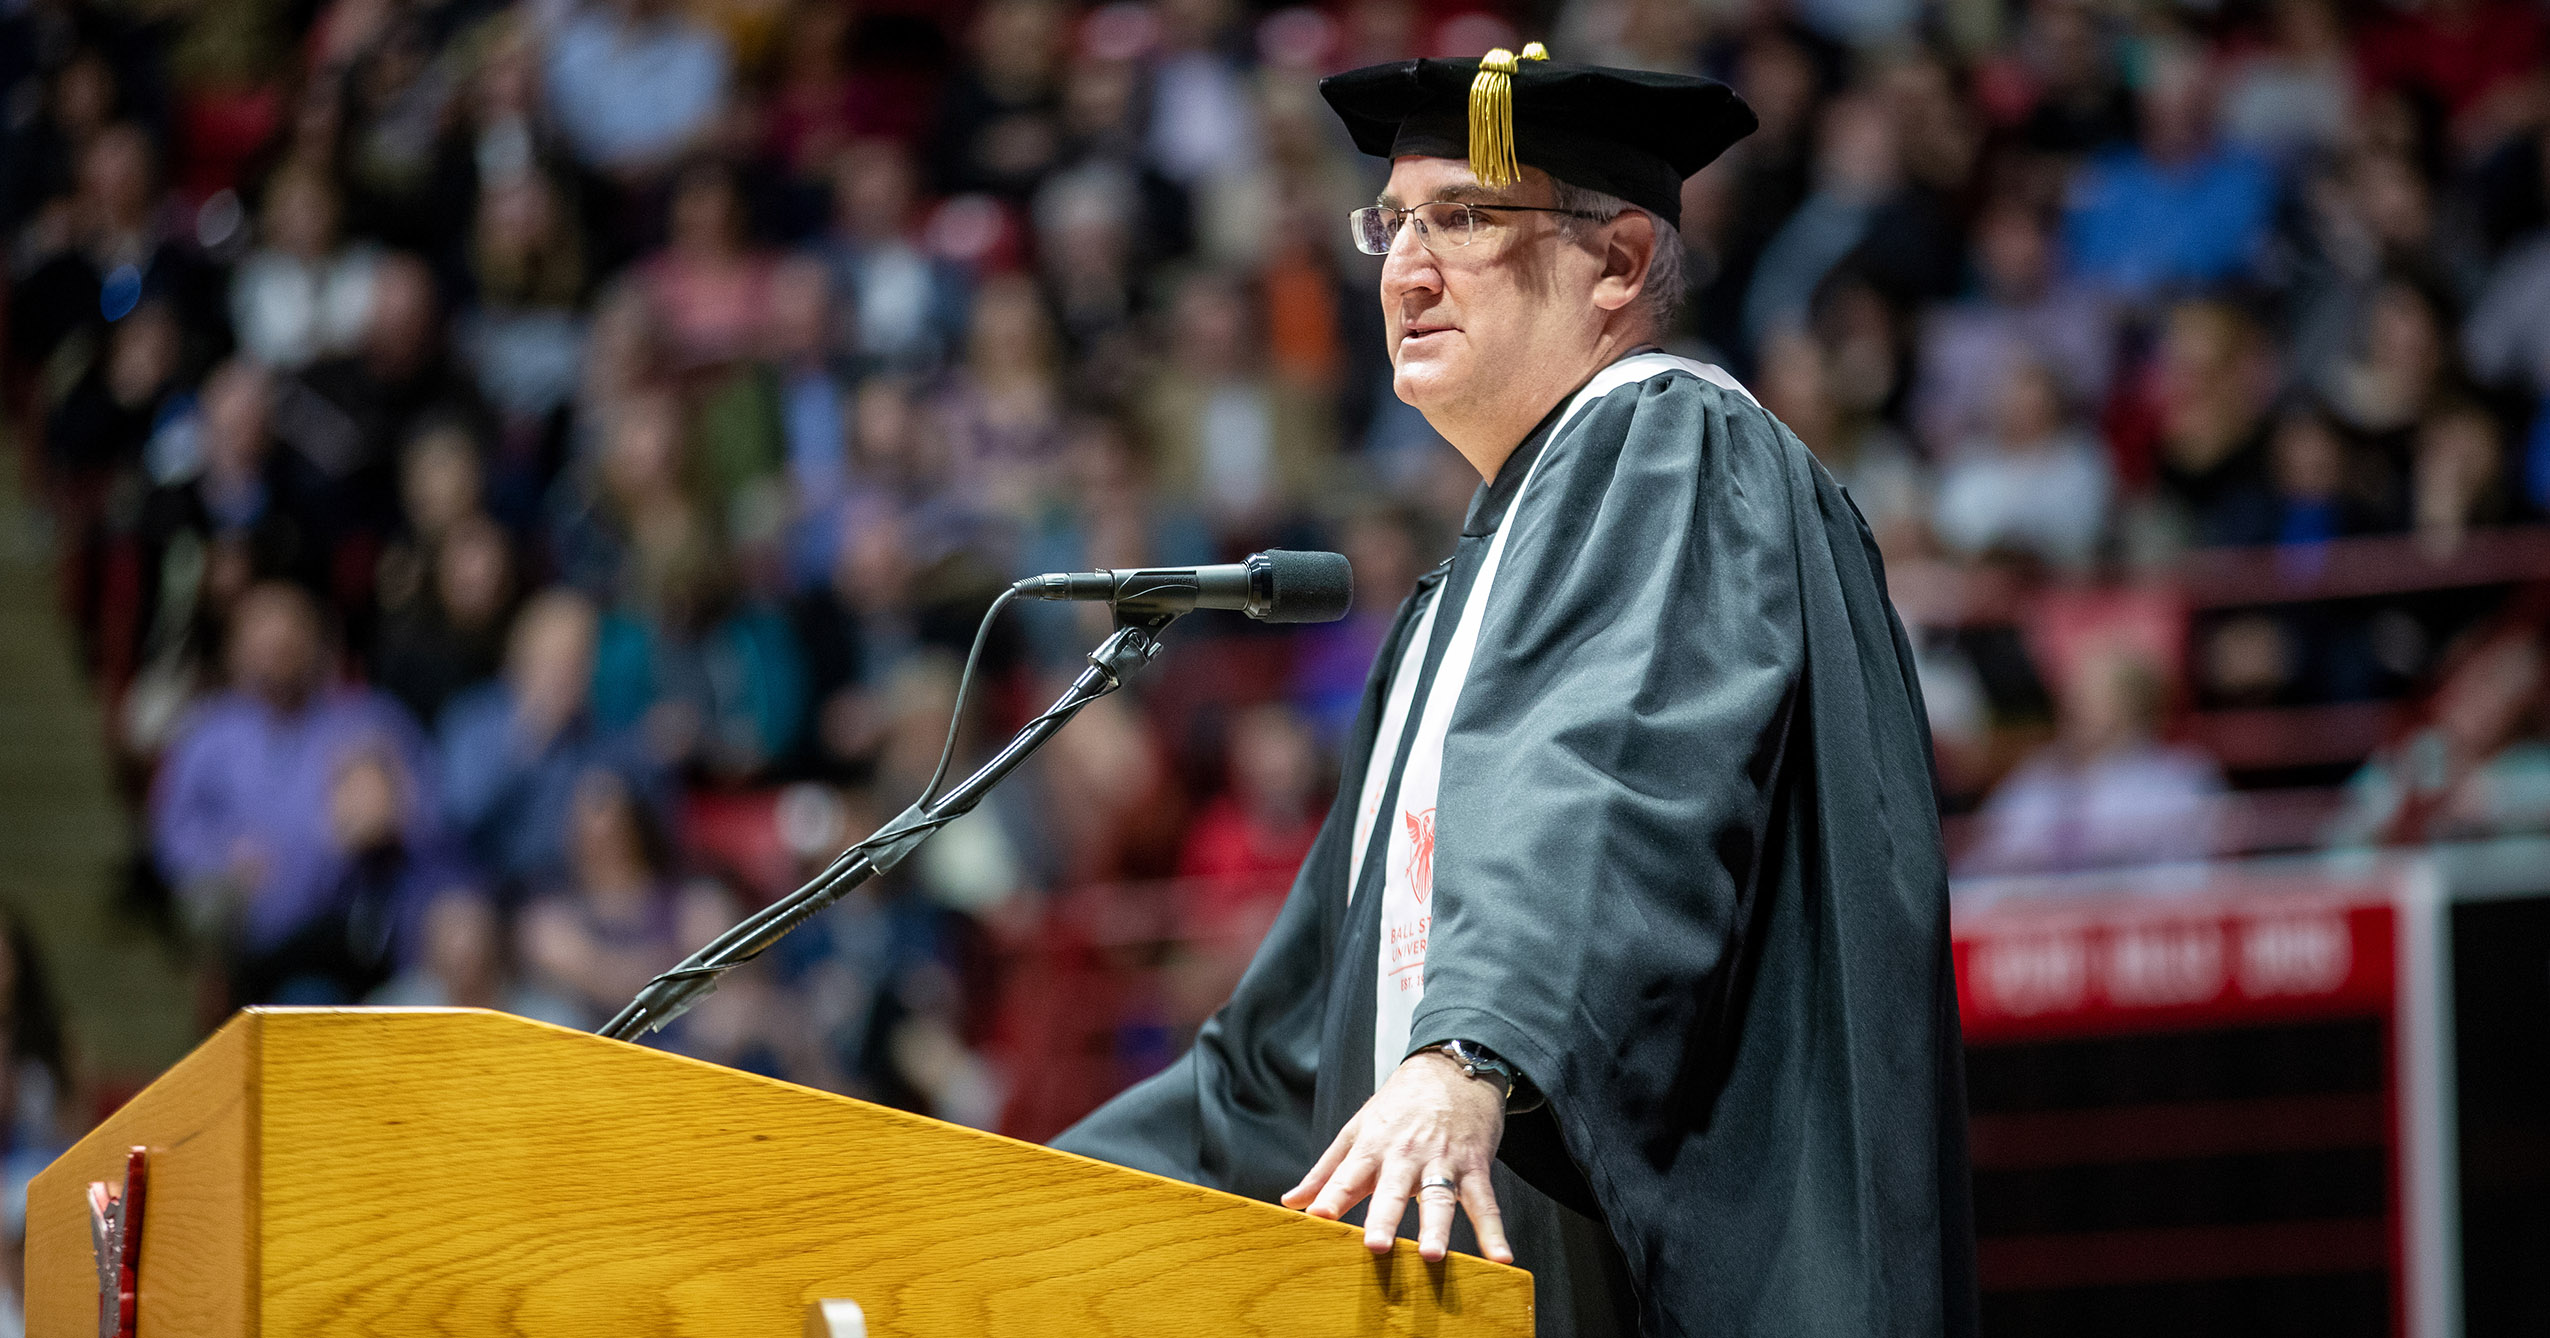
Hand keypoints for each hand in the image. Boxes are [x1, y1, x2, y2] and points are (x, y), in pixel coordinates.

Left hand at [1280, 1049, 1512, 1263]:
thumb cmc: (1400, 1104)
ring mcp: (1442, 1160)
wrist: (1452, 1067)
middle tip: (1377, 1246)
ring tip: (1431, 1254)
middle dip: (1384, 1217)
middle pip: (1393, 1189)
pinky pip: (1485, 1202)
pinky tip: (1500, 1258)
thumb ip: (1326, 1171)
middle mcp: (1406, 1155)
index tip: (1316, 1220)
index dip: (1332, 1197)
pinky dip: (1494, 1232)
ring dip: (1436, 1227)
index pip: (1348, 1176)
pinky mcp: (1475, 1166)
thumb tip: (1291, 1202)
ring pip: (1439, 1197)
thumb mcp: (1358, 1129)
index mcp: (1373, 1147)